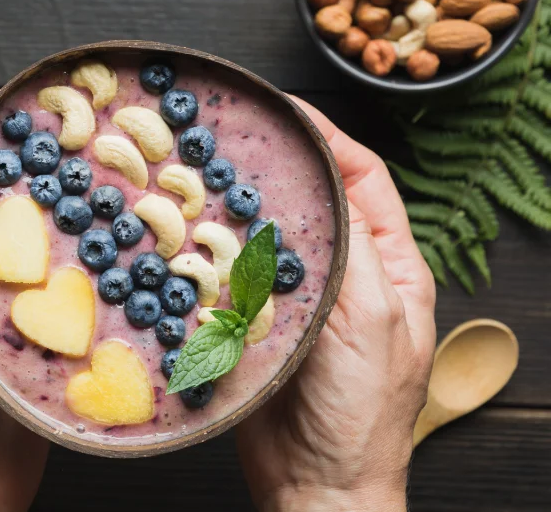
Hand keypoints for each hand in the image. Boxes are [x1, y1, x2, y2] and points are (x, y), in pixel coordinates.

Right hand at [236, 98, 436, 511]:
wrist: (316, 483)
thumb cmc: (361, 411)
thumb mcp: (374, 319)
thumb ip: (353, 250)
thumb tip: (325, 185)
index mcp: (390, 266)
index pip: (364, 180)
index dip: (330, 139)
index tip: (291, 111)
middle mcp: (347, 274)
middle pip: (315, 200)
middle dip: (282, 165)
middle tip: (240, 137)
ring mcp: (301, 297)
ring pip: (273, 234)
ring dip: (245, 207)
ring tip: (210, 177)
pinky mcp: (262, 321)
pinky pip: (240, 273)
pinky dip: (220, 251)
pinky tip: (195, 236)